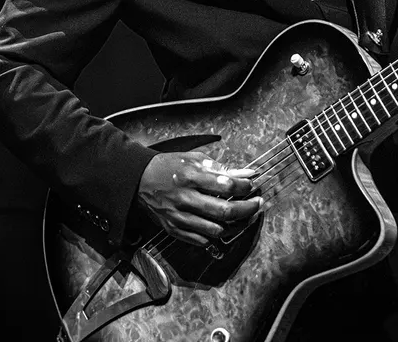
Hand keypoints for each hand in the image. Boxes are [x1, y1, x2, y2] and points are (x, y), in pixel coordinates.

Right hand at [137, 152, 262, 246]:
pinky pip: (201, 240)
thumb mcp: (193, 159)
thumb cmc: (169, 166)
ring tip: (245, 217)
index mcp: (190, 176)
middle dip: (246, 209)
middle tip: (257, 204)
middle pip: (224, 211)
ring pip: (215, 230)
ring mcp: (178, 216)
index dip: (244, 186)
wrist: (139, 179)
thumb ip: (220, 168)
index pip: (225, 184)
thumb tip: (246, 174)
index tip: (251, 185)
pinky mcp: (173, 228)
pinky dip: (215, 235)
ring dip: (235, 225)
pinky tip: (223, 226)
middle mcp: (184, 198)